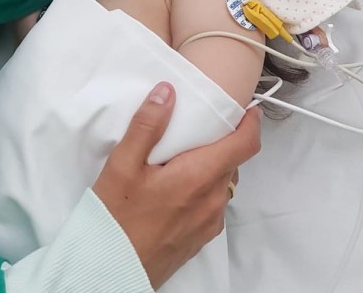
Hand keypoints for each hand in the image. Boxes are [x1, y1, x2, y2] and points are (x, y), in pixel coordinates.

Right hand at [93, 83, 260, 289]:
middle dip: (223, 140)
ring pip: (224, 182)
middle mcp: (212, 201)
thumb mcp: (123, 164)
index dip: (251, 122)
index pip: (244, 145)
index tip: (245, 108)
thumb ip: (147, 125)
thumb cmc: (117, 218)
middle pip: (233, 161)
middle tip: (199, 125)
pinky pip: (213, 203)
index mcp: (199, 177)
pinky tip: (177, 185)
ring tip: (184, 154)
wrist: (111, 269)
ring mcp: (208, 222)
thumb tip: (167, 92)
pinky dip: (205, 186)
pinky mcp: (201, 237)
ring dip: (213, 164)